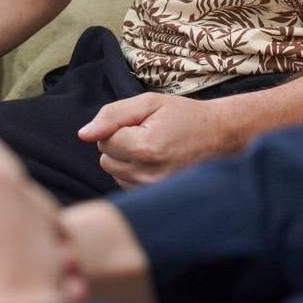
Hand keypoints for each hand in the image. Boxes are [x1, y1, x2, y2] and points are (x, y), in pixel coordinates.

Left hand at [78, 93, 242, 188]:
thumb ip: (113, 114)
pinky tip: (155, 163)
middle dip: (120, 145)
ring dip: (127, 160)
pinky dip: (135, 173)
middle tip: (148, 135)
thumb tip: (83, 134)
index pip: (103, 140)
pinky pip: (126, 185)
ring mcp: (152, 191)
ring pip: (115, 173)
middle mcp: (147, 175)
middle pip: (106, 159)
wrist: (220, 138)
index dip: (119, 127)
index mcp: (145, 148)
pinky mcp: (155, 199)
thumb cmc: (185, 116)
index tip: (143, 124)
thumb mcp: (150, 103)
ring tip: (154, 149)